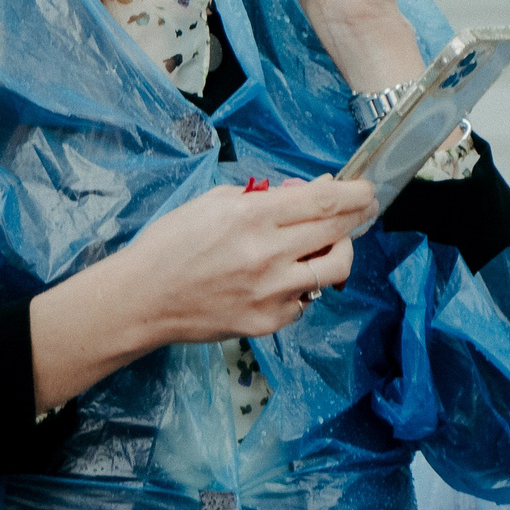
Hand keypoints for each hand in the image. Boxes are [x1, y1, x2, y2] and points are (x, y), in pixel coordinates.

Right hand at [28, 177, 372, 412]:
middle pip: (338, 230)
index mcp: (252, 218)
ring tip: (328, 243)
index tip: (365, 188)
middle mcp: (269, 255)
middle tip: (364, 207)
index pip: (324, 200)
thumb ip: (262, 196)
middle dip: (358, 214)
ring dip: (341, 250)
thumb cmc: (170, 245)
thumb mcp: (211, 203)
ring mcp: (273, 293)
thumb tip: (309, 192)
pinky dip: (305, 283)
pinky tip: (285, 275)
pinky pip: (306, 297)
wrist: (143, 299)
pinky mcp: (270, 321)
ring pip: (336, 268)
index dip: (354, 192)